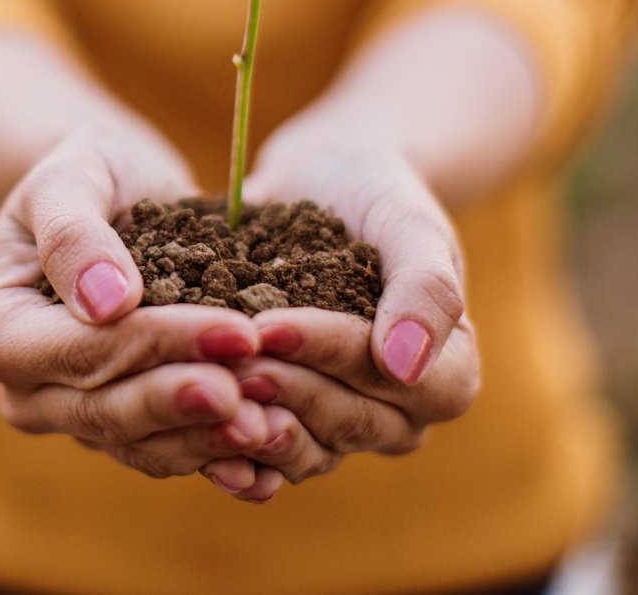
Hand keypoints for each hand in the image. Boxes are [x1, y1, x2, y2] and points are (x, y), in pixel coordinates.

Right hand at [0, 121, 274, 490]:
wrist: (117, 194)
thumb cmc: (88, 174)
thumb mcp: (71, 178)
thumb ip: (74, 235)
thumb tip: (105, 303)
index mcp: (0, 334)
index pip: (82, 351)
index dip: (159, 345)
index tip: (235, 331)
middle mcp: (29, 393)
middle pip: (110, 411)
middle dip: (187, 401)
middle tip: (255, 393)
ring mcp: (78, 418)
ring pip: (145, 447)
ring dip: (209, 438)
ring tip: (273, 422)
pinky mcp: (129, 431)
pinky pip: (173, 453)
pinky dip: (220, 453)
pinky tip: (270, 449)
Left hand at [195, 118, 479, 496]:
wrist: (327, 182)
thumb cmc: (379, 195)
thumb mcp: (409, 224)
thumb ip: (425, 287)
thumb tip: (407, 366)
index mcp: (446, 373)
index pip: (392, 382)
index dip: (331, 356)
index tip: (271, 326)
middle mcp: (398, 415)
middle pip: (344, 423)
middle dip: (282, 390)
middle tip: (223, 361)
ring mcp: (340, 424)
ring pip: (302, 449)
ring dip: (252, 428)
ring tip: (201, 393)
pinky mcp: (288, 420)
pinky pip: (264, 456)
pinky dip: (230, 453)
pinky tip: (191, 445)